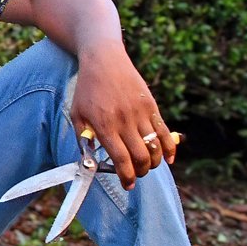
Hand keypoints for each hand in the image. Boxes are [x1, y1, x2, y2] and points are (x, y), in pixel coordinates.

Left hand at [69, 45, 177, 187]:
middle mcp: (124, 121)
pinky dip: (170, 149)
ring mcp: (140, 113)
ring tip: (147, 165)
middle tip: (136, 174)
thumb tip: (91, 162)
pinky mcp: (152, 106)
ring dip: (154, 163)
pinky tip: (168, 159)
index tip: (127, 185)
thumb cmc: (87, 89)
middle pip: (141, 157)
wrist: (104, 61)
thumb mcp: (77, 114)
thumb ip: (83, 139)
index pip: (121, 159)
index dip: (126, 176)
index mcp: (104, 125)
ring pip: (155, 148)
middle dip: (141, 172)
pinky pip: (165, 132)